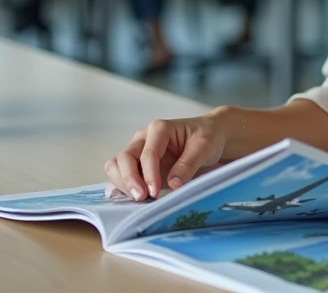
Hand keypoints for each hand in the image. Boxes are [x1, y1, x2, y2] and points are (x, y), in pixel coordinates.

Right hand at [103, 113, 227, 201]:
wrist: (211, 136)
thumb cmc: (207, 137)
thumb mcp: (204, 147)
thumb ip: (188, 164)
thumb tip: (173, 183)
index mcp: (160, 129)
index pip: (147, 153)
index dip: (149, 173)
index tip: (154, 191)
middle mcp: (144, 138)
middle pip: (124, 157)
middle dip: (129, 179)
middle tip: (141, 198)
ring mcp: (139, 151)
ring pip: (117, 165)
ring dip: (123, 183)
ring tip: (138, 199)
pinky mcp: (139, 165)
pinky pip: (121, 174)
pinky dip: (123, 186)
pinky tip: (136, 196)